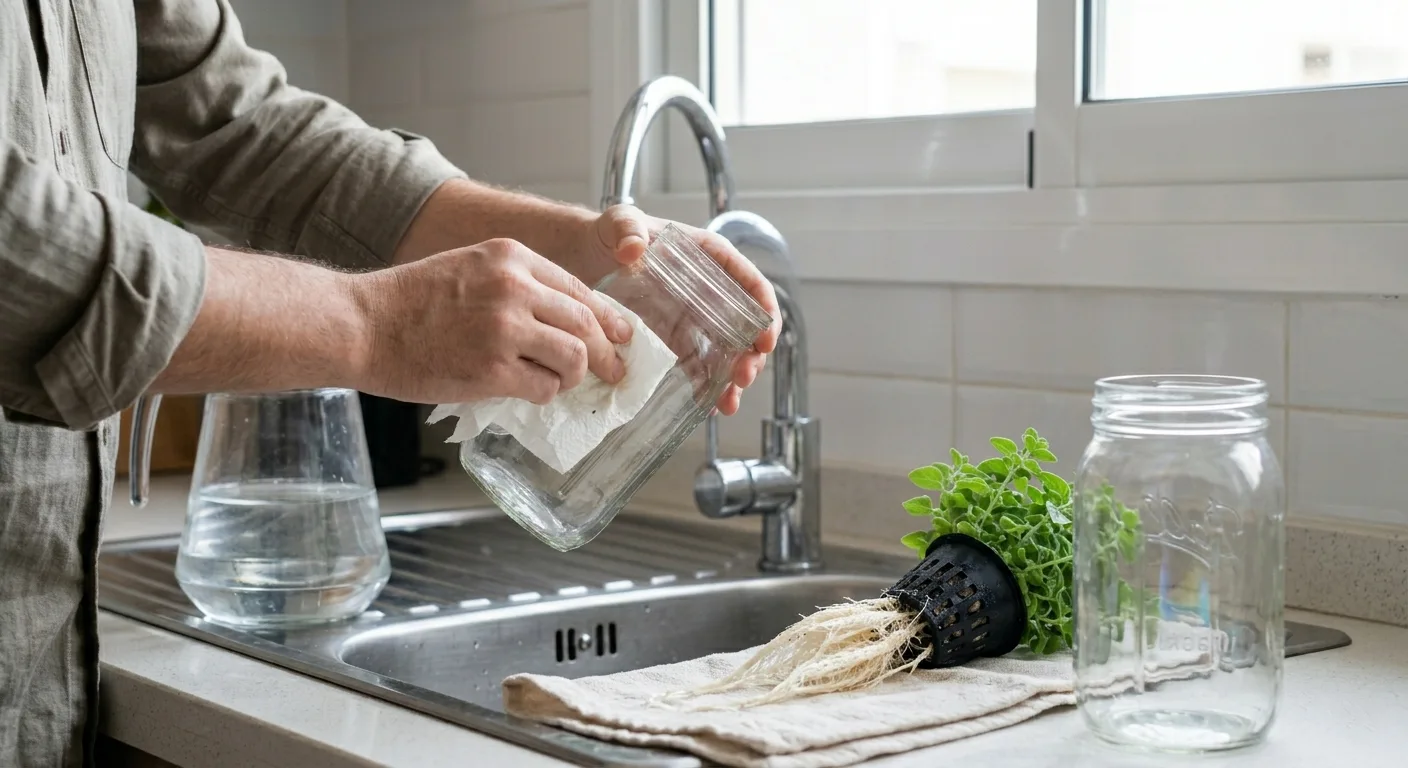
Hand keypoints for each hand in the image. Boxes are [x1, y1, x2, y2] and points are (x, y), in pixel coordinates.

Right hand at [352, 239, 632, 404]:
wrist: (362, 324)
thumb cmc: (409, 301)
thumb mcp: (470, 268)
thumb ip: (517, 284)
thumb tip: (565, 318)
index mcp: (511, 257)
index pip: (579, 289)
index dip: (607, 318)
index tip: (621, 335)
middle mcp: (514, 287)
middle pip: (587, 323)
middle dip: (608, 353)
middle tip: (614, 371)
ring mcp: (504, 329)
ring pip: (574, 357)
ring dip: (574, 376)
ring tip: (562, 383)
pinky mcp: (492, 369)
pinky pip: (543, 387)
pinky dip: (544, 394)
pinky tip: (529, 392)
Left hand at [576, 205, 780, 415]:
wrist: (583, 258)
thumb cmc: (608, 234)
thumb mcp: (619, 224)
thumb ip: (628, 229)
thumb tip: (633, 247)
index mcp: (708, 257)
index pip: (748, 282)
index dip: (764, 310)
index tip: (766, 337)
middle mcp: (709, 289)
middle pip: (744, 324)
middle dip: (751, 354)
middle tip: (744, 376)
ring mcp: (694, 316)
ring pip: (726, 349)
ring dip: (733, 376)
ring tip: (729, 402)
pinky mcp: (675, 336)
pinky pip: (699, 362)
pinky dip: (707, 384)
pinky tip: (709, 406)